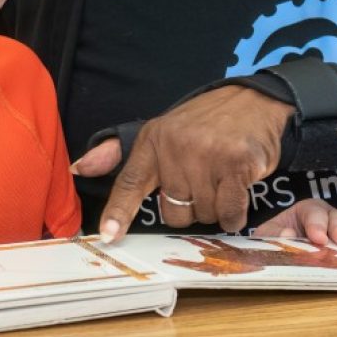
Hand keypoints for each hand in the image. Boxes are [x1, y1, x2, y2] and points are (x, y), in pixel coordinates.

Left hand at [71, 86, 293, 240]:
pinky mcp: (236, 163)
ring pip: (203, 214)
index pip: (129, 181)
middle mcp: (176, 147)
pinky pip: (229, 212)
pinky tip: (238, 190)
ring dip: (215, 207)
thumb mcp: (161, 131)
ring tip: (222, 177)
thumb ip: (120, 153)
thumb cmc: (207, 123)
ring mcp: (207, 155)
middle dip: (189, 206)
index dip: (118, 211)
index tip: (108, 236)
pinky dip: (235, 212)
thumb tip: (80, 168)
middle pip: (173, 212)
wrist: (256, 101)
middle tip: (203, 179)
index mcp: (153, 141)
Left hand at [253, 199, 336, 249]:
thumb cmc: (272, 240)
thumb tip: (288, 234)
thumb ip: (273, 233)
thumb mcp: (266, 235)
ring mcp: (334, 233)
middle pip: (334, 216)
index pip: (312, 212)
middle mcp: (323, 218)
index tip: (318, 238)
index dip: (316, 224)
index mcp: (303, 211)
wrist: (275, 254)